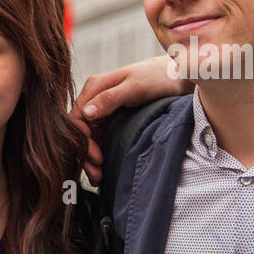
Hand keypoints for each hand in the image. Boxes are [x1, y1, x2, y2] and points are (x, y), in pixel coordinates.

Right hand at [72, 56, 191, 183]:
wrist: (177, 76)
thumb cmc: (158, 78)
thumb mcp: (135, 87)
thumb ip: (110, 99)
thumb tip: (87, 113)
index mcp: (95, 87)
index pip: (76, 118)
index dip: (82, 140)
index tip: (96, 157)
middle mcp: (95, 98)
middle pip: (80, 130)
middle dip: (85, 153)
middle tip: (97, 174)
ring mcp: (103, 109)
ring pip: (88, 137)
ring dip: (90, 157)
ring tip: (98, 177)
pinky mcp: (112, 119)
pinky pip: (99, 138)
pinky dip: (99, 153)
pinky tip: (102, 168)